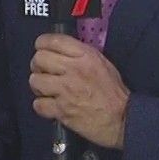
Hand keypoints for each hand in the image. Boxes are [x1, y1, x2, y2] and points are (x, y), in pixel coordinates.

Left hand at [29, 33, 130, 148]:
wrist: (123, 119)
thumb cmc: (114, 93)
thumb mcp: (102, 63)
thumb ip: (80, 54)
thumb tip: (60, 52)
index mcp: (85, 55)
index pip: (51, 40)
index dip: (42, 45)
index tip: (43, 51)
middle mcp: (73, 69)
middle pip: (38, 59)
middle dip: (38, 66)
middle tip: (45, 74)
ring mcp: (66, 90)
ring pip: (35, 80)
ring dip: (39, 87)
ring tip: (48, 91)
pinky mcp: (61, 110)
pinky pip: (38, 104)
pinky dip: (42, 106)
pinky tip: (51, 106)